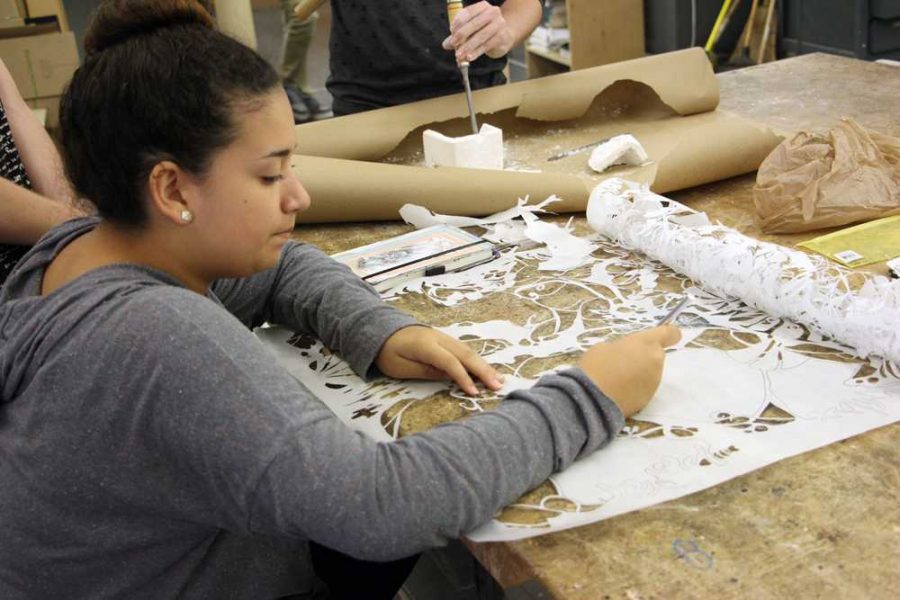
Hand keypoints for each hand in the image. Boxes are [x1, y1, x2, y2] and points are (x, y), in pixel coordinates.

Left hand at [376, 326, 503, 395]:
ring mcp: (443, 337)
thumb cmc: (387, 353)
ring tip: (499, 380)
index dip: (463, 378)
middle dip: (483, 370)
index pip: (450, 362)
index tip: (474, 393)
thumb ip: (425, 371)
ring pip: (468, 350)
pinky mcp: (445, 340)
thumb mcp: (400, 367)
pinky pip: (464, 350)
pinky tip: (486, 370)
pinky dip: (477, 360)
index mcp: (425, 345)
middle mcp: (439, 338)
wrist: (382, 329)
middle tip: (499, 386)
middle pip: (465, 354)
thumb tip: (450, 377)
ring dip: (484, 365)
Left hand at [442, 1, 514, 62]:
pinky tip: (469, 58)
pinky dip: (476, 52)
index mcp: (482, 6)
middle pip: (474, 24)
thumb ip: (458, 34)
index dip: (458, 22)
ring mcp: (499, 24)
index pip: (468, 12)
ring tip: (459, 55)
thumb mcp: (471, 29)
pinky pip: (486, 45)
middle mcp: (493, 12)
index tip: (451, 31)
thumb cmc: (484, 29)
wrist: (505, 35)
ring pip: (480, 36)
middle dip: (461, 35)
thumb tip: (446, 44)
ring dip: (468, 47)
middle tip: (452, 44)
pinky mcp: (502, 37)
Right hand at [578, 326, 681, 416]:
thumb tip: (624, 354)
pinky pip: (643, 388)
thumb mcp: (604, 347)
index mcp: (646, 343)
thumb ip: (621, 347)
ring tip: (616, 379)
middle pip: (655, 356)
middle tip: (621, 362)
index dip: (670, 334)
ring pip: (649, 373)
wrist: (592, 399)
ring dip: (638, 373)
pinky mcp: (648, 400)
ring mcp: (654, 382)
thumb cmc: (596, 366)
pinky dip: (634, 388)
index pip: (669, 334)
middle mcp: (655, 362)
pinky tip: (617, 391)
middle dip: (643, 357)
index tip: (669, 337)